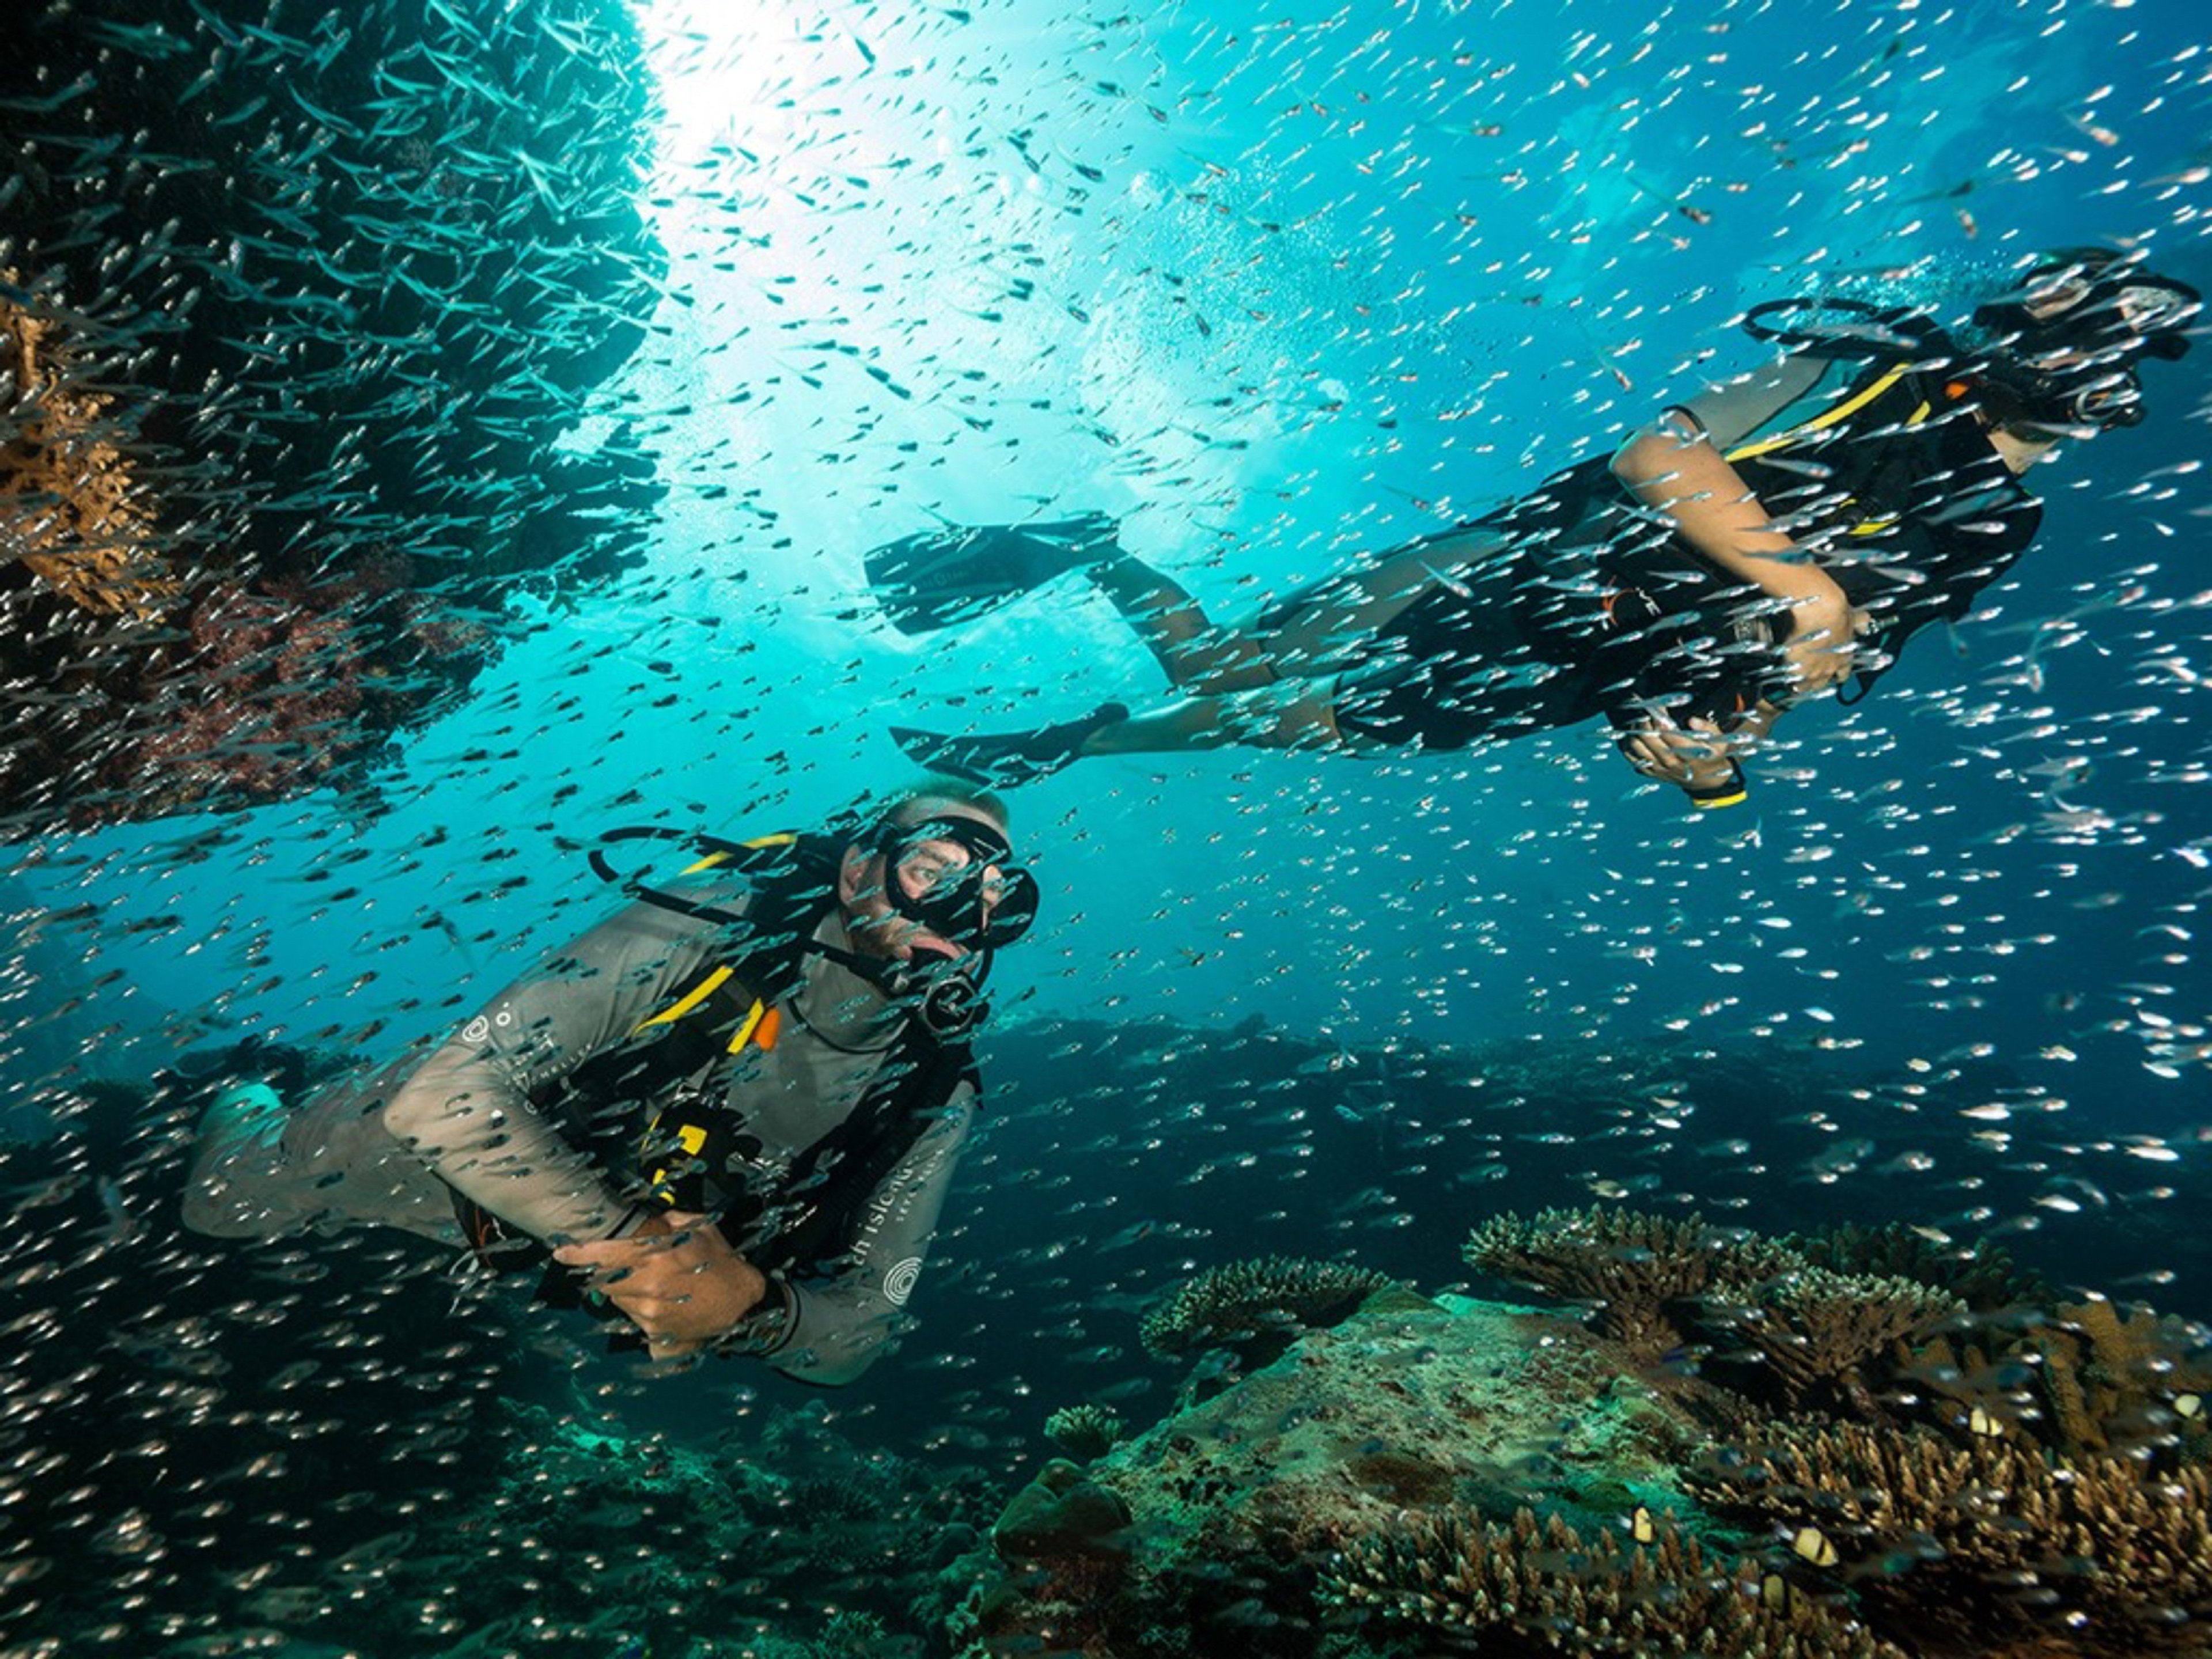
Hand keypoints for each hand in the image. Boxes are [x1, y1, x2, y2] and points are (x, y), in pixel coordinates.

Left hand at [553, 1211, 765, 1360]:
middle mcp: (645, 1285)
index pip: (601, 1253)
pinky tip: (662, 1298)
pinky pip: (631, 1314)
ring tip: (654, 1280)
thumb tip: (647, 1220)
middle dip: (607, 1269)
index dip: (576, 1253)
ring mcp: (647, 1310)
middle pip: (603, 1277)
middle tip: (626, 1263)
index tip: (561, 1250)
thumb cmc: (723, 1265)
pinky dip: (640, 1304)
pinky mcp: (653, 1329)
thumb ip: (668, 1221)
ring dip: (625, 1287)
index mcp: (654, 1255)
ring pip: (616, 1296)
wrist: (743, 1306)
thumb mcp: (700, 1228)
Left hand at [1619, 716, 1740, 794]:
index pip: (1667, 732)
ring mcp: (1659, 768)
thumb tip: (1692, 720)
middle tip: (1644, 708)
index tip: (1657, 704)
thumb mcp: (1719, 741)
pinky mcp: (1652, 772)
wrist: (1705, 780)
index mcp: (1688, 754)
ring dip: (1634, 730)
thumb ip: (1707, 728)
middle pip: (1648, 737)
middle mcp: (1671, 762)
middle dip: (1644, 719)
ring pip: (1637, 747)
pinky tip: (1632, 734)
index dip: (1659, 715)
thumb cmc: (1712, 756)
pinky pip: (1633, 758)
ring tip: (1638, 719)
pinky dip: (1628, 745)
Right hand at [1772, 575, 1865, 696]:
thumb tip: (1864, 623)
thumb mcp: (1854, 616)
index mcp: (1845, 656)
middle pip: (1823, 684)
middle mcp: (1831, 667)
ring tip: (1793, 681)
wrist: (1821, 611)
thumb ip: (1860, 622)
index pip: (1843, 673)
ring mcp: (1815, 671)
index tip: (1832, 672)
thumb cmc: (1837, 612)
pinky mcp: (1798, 671)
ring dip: (1801, 684)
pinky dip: (1789, 681)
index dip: (1837, 673)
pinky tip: (1784, 677)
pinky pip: (1793, 683)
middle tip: (1808, 676)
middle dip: (1817, 681)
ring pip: (1808, 687)